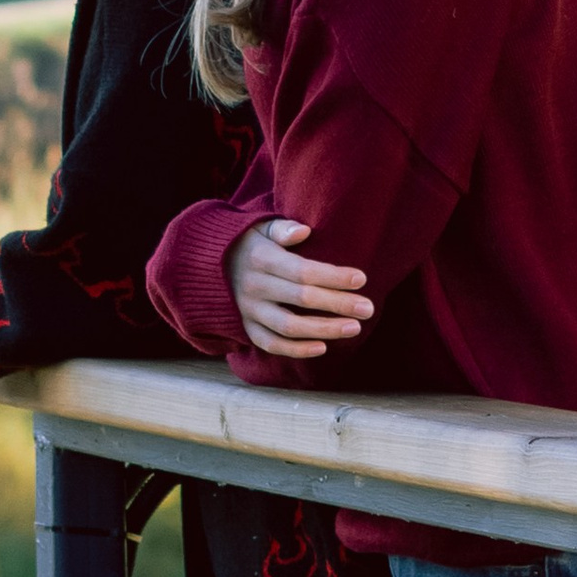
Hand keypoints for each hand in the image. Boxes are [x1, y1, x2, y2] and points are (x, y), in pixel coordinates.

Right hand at [225, 220, 373, 362]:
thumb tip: (303, 231)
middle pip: (302, 298)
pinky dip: (296, 350)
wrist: (207, 264)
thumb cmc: (249, 243)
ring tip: (354, 328)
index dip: (333, 277)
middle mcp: (254, 286)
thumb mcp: (260, 226)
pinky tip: (323, 347)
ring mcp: (248, 310)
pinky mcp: (246, 327)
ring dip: (324, 329)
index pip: (303, 271)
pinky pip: (271, 344)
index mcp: (261, 258)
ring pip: (289, 326)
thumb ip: (282, 228)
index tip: (361, 279)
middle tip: (368, 308)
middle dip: (338, 304)